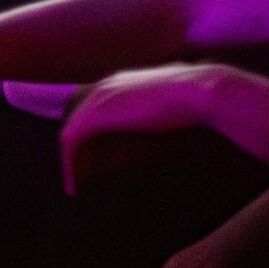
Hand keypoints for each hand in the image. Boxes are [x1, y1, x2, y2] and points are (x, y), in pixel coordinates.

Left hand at [60, 64, 240, 193]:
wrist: (199, 92)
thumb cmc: (197, 102)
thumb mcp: (173, 108)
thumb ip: (160, 114)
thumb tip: (166, 127)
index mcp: (123, 82)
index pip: (93, 108)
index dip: (90, 135)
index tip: (94, 159)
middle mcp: (107, 86)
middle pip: (76, 119)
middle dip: (77, 148)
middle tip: (80, 174)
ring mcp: (99, 97)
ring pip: (71, 132)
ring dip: (71, 160)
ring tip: (74, 185)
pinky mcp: (96, 113)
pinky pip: (71, 141)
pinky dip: (69, 164)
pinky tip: (74, 185)